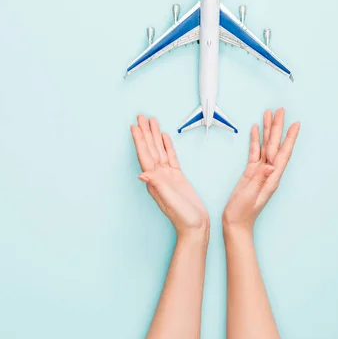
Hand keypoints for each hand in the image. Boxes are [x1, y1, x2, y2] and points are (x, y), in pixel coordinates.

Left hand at [131, 115, 209, 239]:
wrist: (196, 226)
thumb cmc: (182, 217)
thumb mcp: (169, 200)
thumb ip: (157, 186)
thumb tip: (142, 175)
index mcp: (154, 180)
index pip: (145, 156)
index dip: (139, 141)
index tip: (134, 127)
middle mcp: (158, 176)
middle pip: (150, 149)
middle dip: (145, 132)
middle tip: (141, 117)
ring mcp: (167, 175)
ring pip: (160, 150)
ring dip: (155, 135)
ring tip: (152, 121)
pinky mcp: (177, 176)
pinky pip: (171, 156)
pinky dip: (167, 145)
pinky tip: (165, 137)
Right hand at [222, 108, 299, 232]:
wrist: (236, 223)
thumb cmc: (243, 212)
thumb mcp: (251, 196)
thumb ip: (260, 180)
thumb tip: (270, 165)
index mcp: (272, 177)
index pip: (283, 153)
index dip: (290, 138)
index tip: (295, 124)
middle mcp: (269, 172)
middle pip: (275, 145)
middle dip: (278, 127)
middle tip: (280, 110)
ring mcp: (260, 171)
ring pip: (266, 145)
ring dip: (268, 130)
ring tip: (268, 114)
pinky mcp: (251, 171)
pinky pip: (255, 152)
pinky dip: (256, 140)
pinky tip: (255, 129)